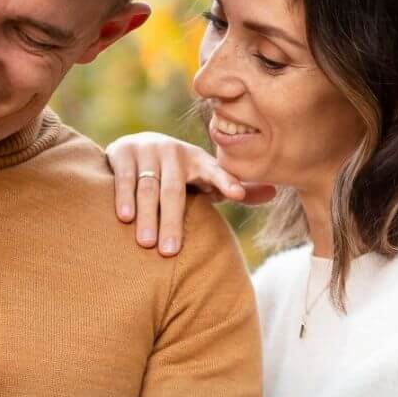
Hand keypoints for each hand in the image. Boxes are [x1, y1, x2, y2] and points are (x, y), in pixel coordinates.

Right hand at [105, 131, 274, 254]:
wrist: (136, 144)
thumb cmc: (178, 173)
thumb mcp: (205, 179)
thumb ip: (234, 187)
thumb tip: (274, 193)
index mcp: (199, 161)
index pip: (215, 172)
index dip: (226, 181)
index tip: (236, 195)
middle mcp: (174, 153)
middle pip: (174, 191)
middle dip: (172, 222)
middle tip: (169, 252)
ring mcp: (147, 150)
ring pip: (148, 188)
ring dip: (148, 216)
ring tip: (146, 243)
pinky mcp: (123, 152)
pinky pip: (124, 178)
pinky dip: (124, 197)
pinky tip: (125, 217)